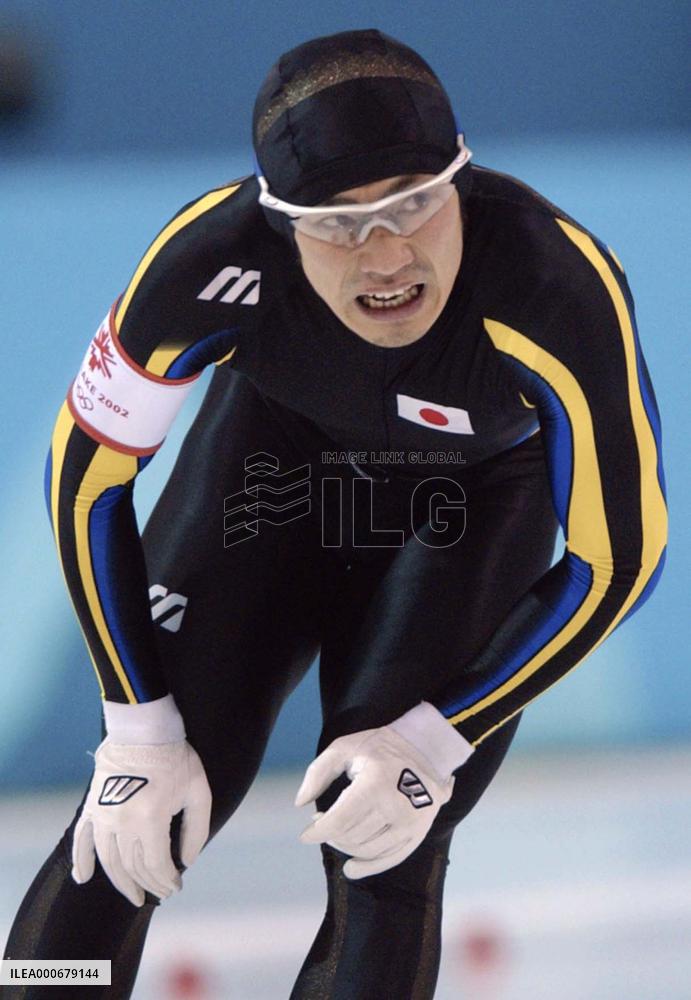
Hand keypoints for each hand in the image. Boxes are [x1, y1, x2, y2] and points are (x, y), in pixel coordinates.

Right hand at [72, 738, 211, 906]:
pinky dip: (81, 860)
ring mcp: (103, 815)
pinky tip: (83, 878)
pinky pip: (82, 839)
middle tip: (159, 893)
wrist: (144, 728)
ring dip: (121, 882)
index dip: (167, 881)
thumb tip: (187, 862)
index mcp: (151, 818)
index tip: (176, 887)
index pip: (157, 865)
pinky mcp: (92, 806)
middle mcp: (123, 821)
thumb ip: (196, 831)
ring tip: (134, 895)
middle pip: (133, 867)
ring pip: (109, 861)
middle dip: (148, 885)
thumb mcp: (198, 792)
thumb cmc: (176, 758)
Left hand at [296, 702, 473, 878]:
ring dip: (345, 847)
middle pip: (351, 836)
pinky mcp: (418, 833)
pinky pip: (390, 859)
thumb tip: (300, 803)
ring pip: (367, 850)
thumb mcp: (344, 747)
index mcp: (375, 783)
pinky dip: (368, 867)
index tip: (305, 835)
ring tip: (336, 835)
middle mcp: (395, 807)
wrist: (426, 749)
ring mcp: (409, 823)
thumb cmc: (380, 747)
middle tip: (322, 822)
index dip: (318, 832)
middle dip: (330, 834)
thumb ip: (318, 772)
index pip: (340, 820)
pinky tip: (351, 869)